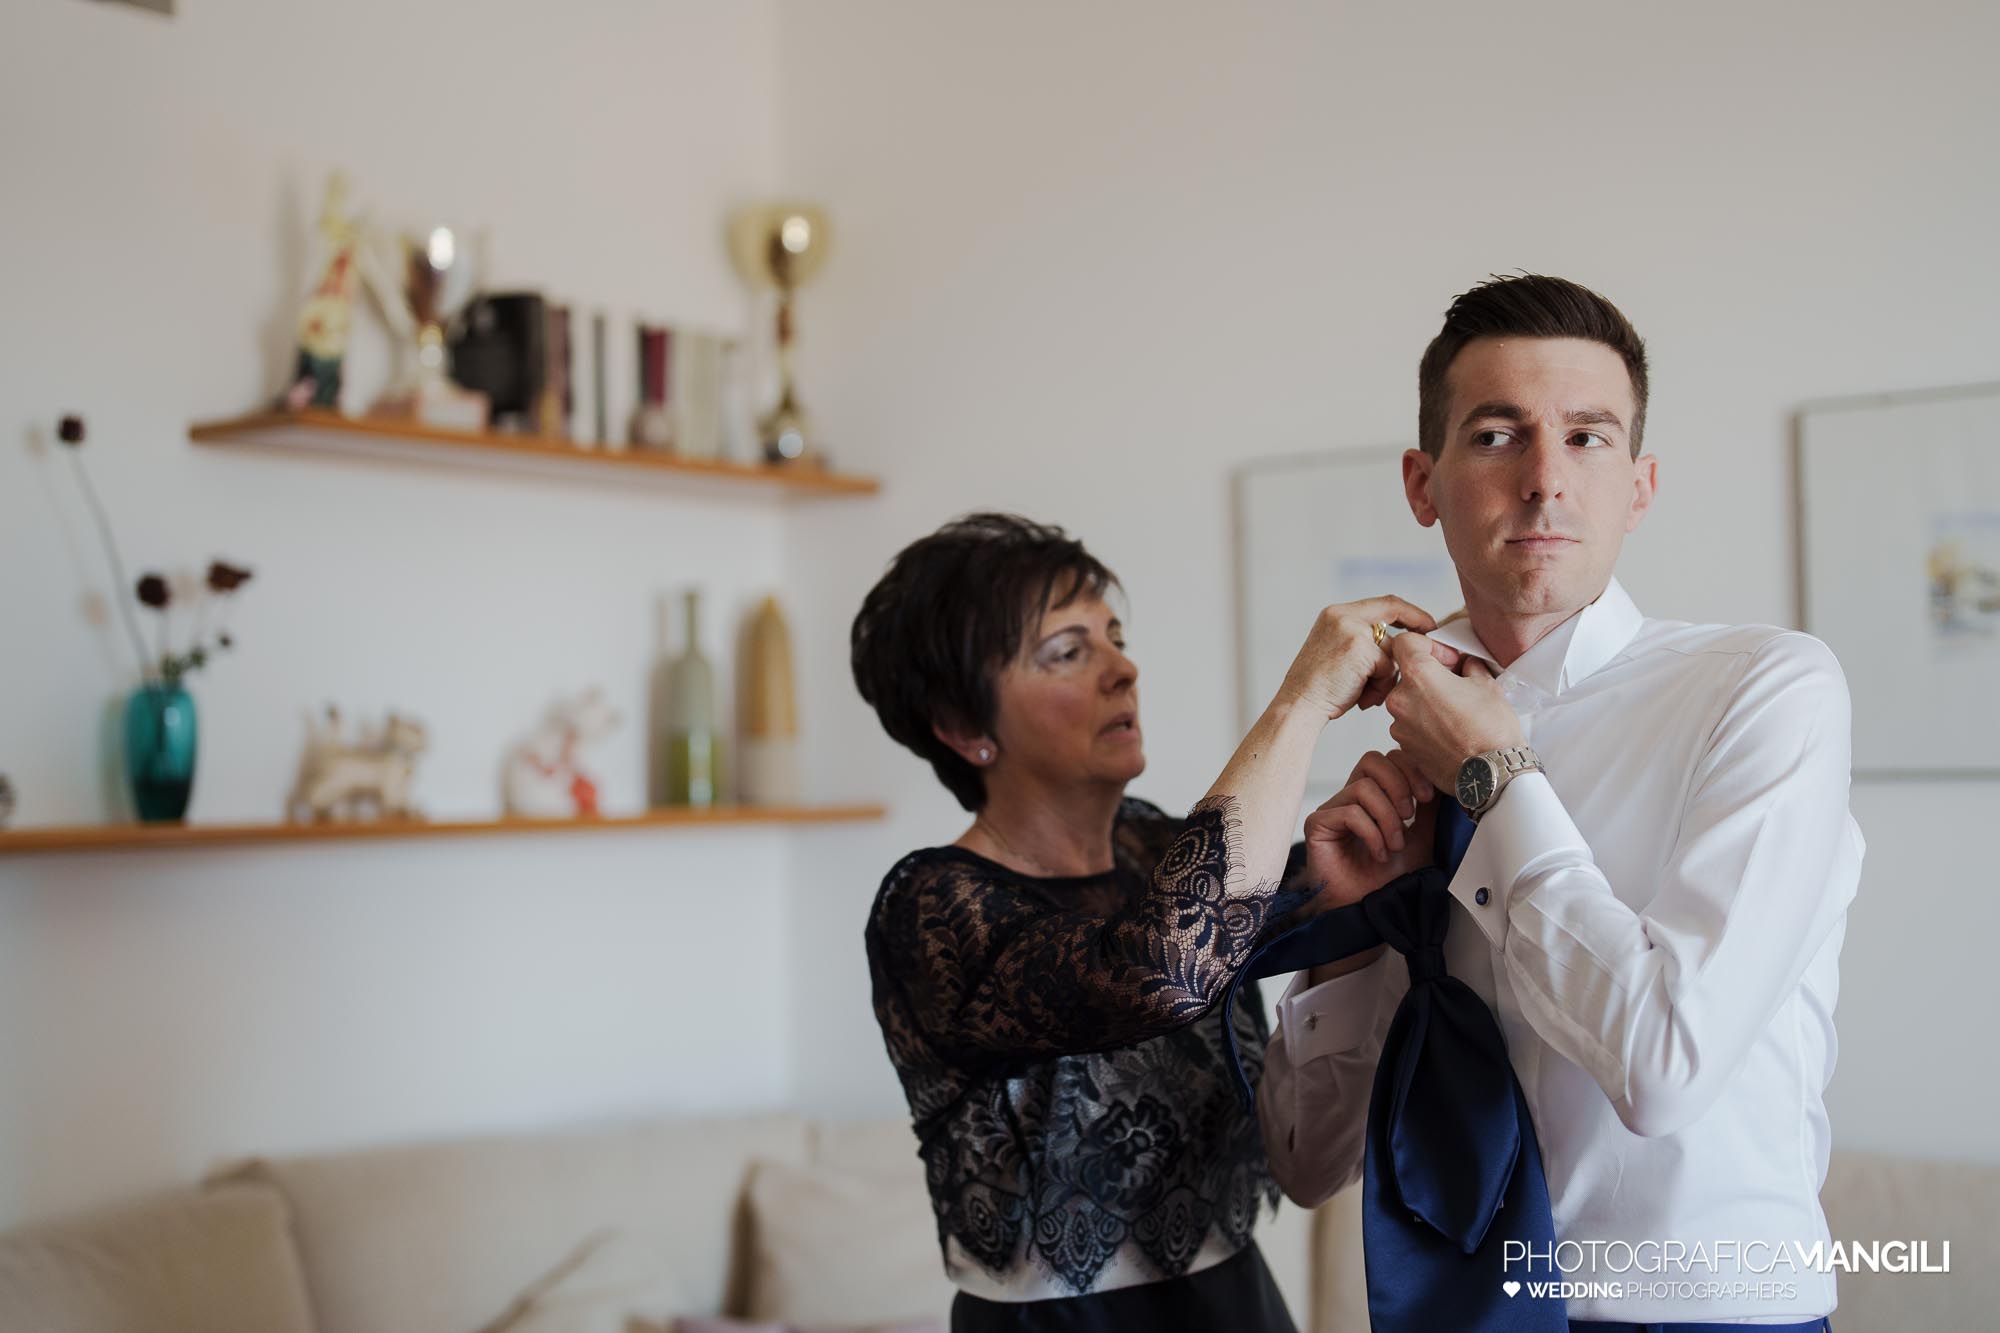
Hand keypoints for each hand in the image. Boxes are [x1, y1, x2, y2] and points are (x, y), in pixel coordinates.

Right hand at [1276, 596, 1461, 721]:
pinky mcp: (1358, 647)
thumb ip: (1365, 641)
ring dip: (1387, 676)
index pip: (1385, 603)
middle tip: (1425, 654)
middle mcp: (1342, 615)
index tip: (1428, 626)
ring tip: (1368, 695)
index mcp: (1335, 613)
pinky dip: (1381, 686)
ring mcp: (1350, 629)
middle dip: (1412, 636)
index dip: (1411, 613)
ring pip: (1391, 648)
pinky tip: (1363, 699)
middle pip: (1393, 614)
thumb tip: (1403, 647)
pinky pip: (1387, 666)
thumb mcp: (1340, 653)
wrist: (1299, 706)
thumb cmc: (1321, 688)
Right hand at [1300, 749, 1437, 910]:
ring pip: (1363, 788)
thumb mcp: (1422, 837)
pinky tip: (1378, 854)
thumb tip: (1440, 778)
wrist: (1371, 910)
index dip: (1410, 769)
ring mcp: (1332, 809)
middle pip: (1372, 760)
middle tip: (1410, 815)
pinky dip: (1371, 833)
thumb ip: (1428, 808)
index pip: (1389, 758)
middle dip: (1399, 784)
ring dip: (1387, 818)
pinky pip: (1349, 812)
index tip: (1428, 797)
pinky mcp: (1318, 825)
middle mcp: (1350, 797)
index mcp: (1375, 795)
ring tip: (1394, 846)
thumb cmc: (1391, 879)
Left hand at [1383, 635, 1525, 790]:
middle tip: (1456, 684)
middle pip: (1407, 675)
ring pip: (1409, 702)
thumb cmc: (1491, 732)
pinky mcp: (1404, 747)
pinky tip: (1449, 731)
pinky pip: (1411, 726)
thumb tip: (1464, 663)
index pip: (1406, 643)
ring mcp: (1399, 726)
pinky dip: (1426, 724)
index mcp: (1419, 676)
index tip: (1446, 658)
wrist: (1491, 775)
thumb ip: (1469, 666)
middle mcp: (1401, 700)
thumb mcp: (1487, 684)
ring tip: (1455, 712)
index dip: (1428, 645)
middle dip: (1430, 676)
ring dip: (1427, 702)